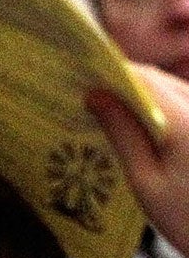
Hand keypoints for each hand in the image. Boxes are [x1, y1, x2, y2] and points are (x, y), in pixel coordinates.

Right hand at [89, 65, 188, 250]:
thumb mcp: (146, 183)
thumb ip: (123, 133)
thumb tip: (95, 95)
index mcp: (187, 121)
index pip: (142, 78)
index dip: (109, 74)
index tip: (79, 79)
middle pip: (161, 82)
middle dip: (126, 86)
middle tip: (91, 99)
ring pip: (177, 92)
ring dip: (148, 98)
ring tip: (116, 116)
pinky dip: (168, 111)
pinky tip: (150, 131)